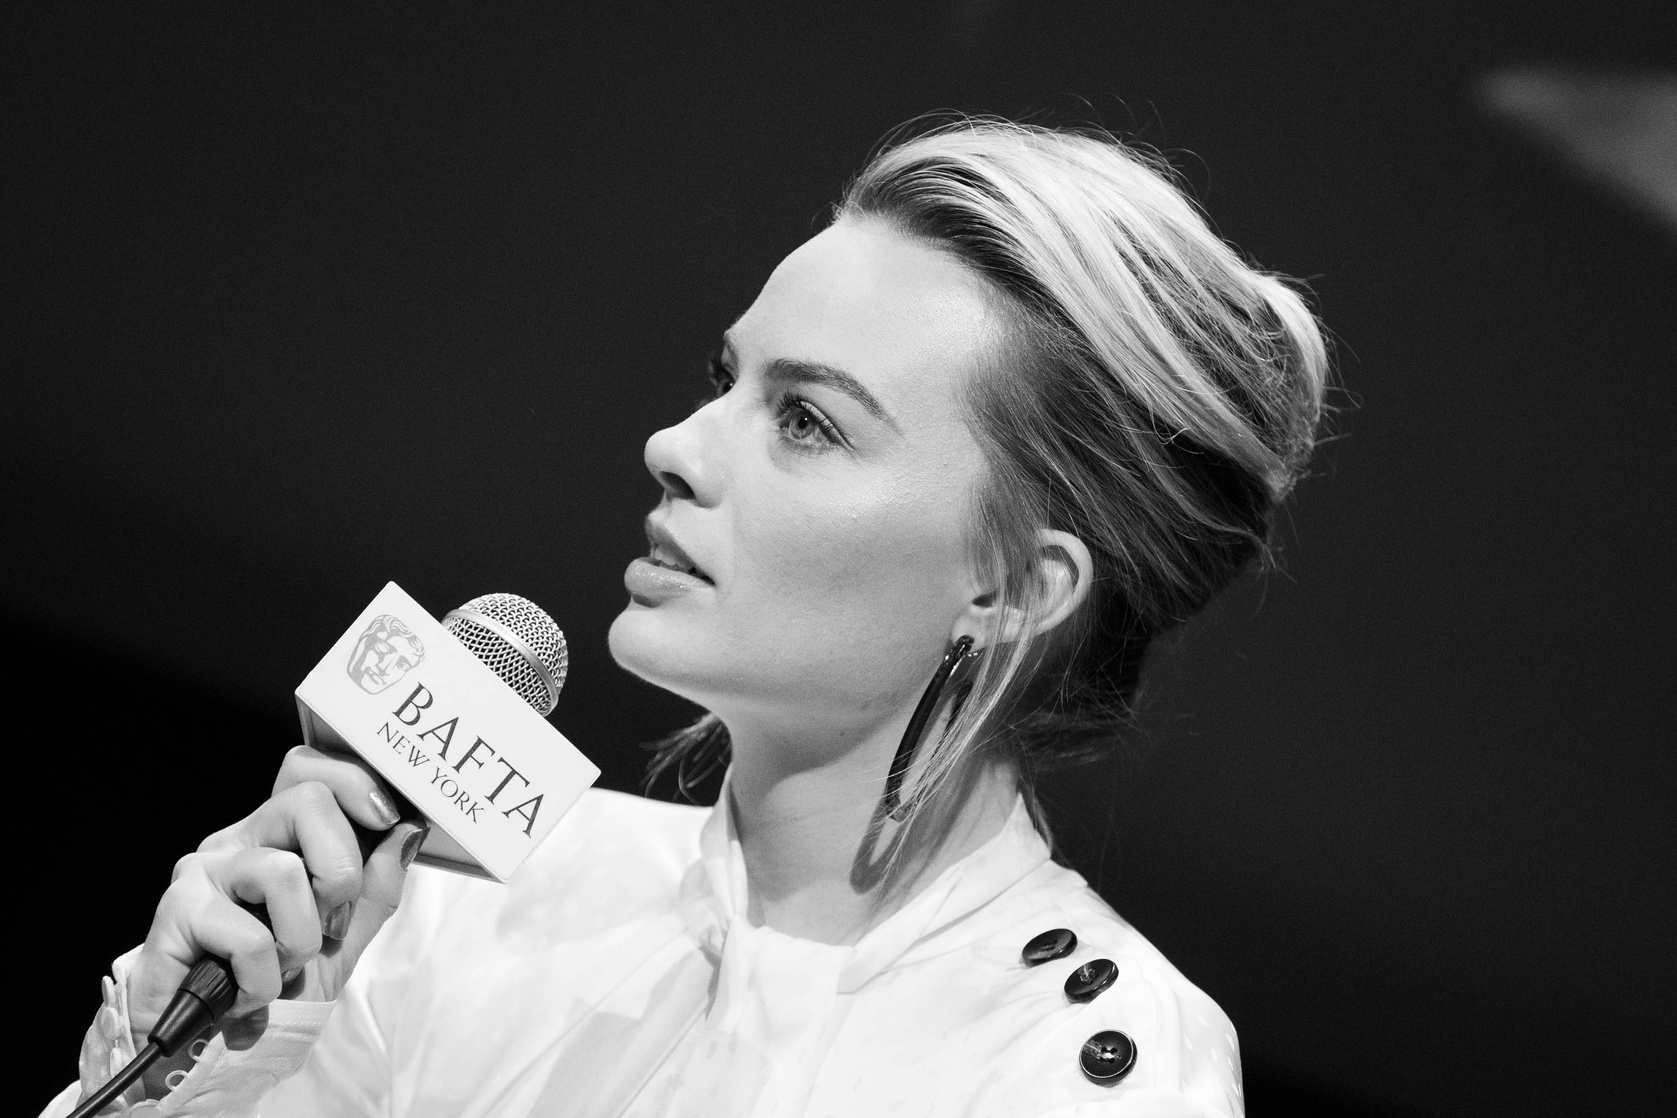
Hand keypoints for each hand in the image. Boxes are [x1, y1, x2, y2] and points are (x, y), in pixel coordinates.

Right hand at [126, 745, 427, 1053]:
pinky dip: (264, 979)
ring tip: (280, 968)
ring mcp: (203, 871)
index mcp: (277, 837)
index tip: (386, 819)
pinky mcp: (176, 912)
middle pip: (307, 799)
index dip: (353, 782)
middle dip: (340, 870)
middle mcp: (238, 840)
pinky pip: (251, 936)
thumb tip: (409, 829)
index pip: (307, 769)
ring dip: (301, 940)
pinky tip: (247, 992)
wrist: (212, 1050)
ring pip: (283, 871)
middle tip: (328, 924)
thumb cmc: (275, 985)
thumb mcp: (345, 937)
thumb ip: (378, 884)